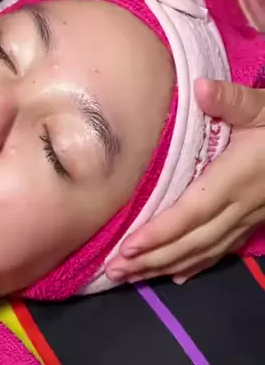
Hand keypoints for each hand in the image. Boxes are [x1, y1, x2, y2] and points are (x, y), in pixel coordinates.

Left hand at [105, 79, 264, 284]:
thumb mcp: (264, 106)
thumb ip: (232, 100)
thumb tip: (199, 87)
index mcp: (236, 177)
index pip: (192, 212)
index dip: (160, 232)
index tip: (128, 247)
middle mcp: (240, 205)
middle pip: (191, 240)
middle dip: (152, 259)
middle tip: (114, 270)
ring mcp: (248, 218)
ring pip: (203, 250)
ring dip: (166, 266)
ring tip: (130, 276)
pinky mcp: (255, 222)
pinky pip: (221, 250)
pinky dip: (196, 265)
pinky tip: (177, 276)